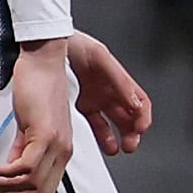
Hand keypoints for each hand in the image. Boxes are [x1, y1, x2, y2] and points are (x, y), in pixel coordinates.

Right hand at [0, 38, 79, 192]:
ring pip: (33, 183)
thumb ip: (23, 148)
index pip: (44, 190)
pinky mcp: (45, 135)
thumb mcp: (30, 126)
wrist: (44, 66)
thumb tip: (10, 168)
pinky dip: (8, 174)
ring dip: (5, 189)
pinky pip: (28, 166)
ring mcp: (56, 144)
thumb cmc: (38, 90)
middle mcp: (62, 151)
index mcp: (61, 151)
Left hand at [69, 32, 152, 157]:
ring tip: (117, 149)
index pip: (140, 103)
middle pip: (129, 117)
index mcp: (120, 82)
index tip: (140, 129)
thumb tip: (135, 103)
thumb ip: (119, 81)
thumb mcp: (101, 58)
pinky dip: (99, 134)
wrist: (48, 43)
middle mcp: (111, 92)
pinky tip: (100, 142)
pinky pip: (94, 123)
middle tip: (130, 145)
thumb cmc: (76, 44)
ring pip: (112, 123)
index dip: (143, 117)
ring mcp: (95, 98)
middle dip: (132, 133)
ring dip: (116, 137)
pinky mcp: (80, 103)